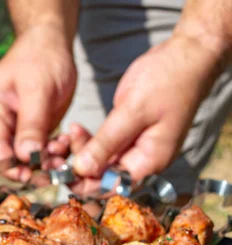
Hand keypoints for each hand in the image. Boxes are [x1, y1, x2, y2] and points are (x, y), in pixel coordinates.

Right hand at [0, 24, 76, 181]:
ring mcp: (13, 127)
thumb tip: (25, 158)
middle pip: (11, 159)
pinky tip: (66, 144)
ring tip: (66, 153)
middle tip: (60, 168)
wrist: (51, 42)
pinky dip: (53, 152)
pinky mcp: (30, 129)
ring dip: (47, 160)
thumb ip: (31, 124)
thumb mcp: (38, 90)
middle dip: (35, 166)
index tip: (36, 177)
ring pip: (26, 157)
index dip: (14, 168)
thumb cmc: (40, 58)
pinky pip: (39, 150)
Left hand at [72, 32, 225, 192]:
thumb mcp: (133, 111)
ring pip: (100, 161)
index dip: (85, 183)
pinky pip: (104, 146)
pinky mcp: (127, 134)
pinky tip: (75, 129)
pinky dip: (89, 140)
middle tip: (60, 147)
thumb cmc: (167, 80)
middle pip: (104, 176)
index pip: (112, 185)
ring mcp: (135, 147)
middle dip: (79, 165)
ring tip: (70, 132)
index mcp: (150, 160)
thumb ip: (107, 142)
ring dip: (81, 151)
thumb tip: (82, 169)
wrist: (186, 55)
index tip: (62, 171)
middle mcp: (143, 159)